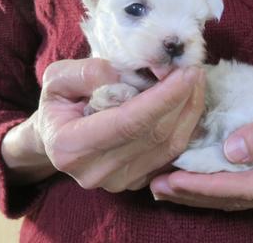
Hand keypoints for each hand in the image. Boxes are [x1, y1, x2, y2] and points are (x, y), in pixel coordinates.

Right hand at [1, 58, 204, 191]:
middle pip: (154, 135)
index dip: (163, 97)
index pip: (128, 122)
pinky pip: (171, 154)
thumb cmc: (59, 103)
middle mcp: (95, 172)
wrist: (57, 137)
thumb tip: (125, 76)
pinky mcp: (137, 182)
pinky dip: (186, 126)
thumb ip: (87, 73)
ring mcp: (118, 182)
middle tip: (194, 69)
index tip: (186, 71)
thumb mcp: (58, 78)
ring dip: (189, 112)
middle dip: (181, 100)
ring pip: (169, 147)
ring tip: (195, 82)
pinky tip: (188, 102)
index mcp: (70, 146)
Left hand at [150, 86, 252, 212]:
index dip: (209, 184)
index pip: (249, 187)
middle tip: (156, 186)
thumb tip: (233, 151)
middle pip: (235, 198)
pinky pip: (234, 192)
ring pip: (231, 199)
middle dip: (194, 192)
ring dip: (195, 194)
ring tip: (160, 187)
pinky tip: (183, 183)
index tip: (175, 178)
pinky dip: (207, 188)